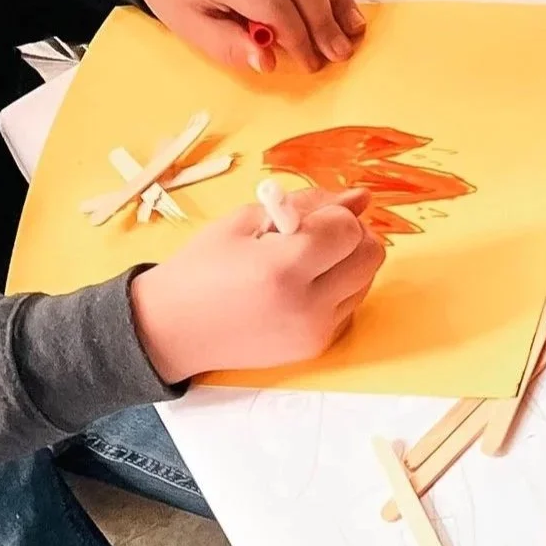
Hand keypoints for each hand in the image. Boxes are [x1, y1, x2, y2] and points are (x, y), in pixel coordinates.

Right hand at [127, 188, 383, 382]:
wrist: (174, 329)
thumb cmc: (202, 268)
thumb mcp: (245, 221)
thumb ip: (307, 205)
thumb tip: (360, 197)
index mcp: (282, 267)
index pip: (348, 230)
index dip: (335, 214)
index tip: (311, 215)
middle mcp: (306, 305)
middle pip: (371, 256)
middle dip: (352, 235)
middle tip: (320, 232)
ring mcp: (314, 332)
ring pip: (366, 281)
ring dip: (347, 262)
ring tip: (306, 260)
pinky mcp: (316, 348)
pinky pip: (350, 306)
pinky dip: (338, 289)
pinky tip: (303, 285)